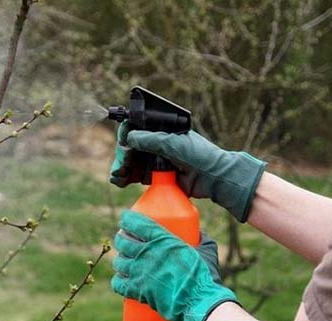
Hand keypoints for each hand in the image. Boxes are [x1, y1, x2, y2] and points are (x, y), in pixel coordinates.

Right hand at [110, 126, 266, 221]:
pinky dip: (124, 178)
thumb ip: (152, 140)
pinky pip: (134, 176)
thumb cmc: (199, 155)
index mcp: (161, 130)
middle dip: (122, 154)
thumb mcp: (174, 143)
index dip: (126, 133)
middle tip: (122, 163)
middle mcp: (155, 144)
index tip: (123, 140)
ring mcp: (154, 161)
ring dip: (120, 167)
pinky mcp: (154, 177)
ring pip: (129, 162)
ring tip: (118, 175)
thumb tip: (129, 138)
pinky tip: (119, 180)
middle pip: (129, 146)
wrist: (214, 179)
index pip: (136, 128)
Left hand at [111, 210, 237, 320]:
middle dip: (121, 239)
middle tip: (124, 240)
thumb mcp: (205, 251)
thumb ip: (202, 240)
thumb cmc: (204, 277)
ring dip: (120, 260)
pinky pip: (118, 283)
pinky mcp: (138, 290)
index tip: (125, 219)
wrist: (200, 303)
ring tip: (124, 260)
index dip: (127, 219)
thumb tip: (199, 235)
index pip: (136, 223)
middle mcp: (147, 254)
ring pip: (119, 261)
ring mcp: (140, 272)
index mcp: (162, 240)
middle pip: (123, 241)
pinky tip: (121, 279)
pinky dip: (118, 281)